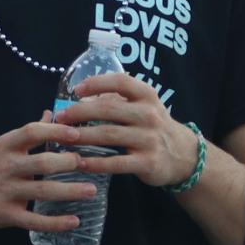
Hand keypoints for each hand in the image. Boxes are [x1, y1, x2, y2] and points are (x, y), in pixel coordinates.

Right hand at [0, 120, 101, 233]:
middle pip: (41, 162)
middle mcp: (4, 167)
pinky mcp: (3, 215)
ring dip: (70, 191)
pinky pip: (33, 220)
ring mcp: (4, 192)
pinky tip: (74, 221)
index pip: (31, 132)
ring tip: (91, 190)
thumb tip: (50, 114)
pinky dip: (55, 222)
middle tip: (89, 163)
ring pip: (42, 191)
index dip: (55, 131)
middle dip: (68, 162)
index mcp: (2, 146)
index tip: (77, 132)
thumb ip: (25, 134)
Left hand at [48, 72, 200, 188]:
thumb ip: (116, 100)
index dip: (96, 83)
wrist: (183, 156)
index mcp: (146, 95)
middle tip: (60, 118)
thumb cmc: (151, 126)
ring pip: (108, 135)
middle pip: (108, 109)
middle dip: (79, 112)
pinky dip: (95, 163)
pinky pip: (116, 162)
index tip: (75, 90)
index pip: (120, 81)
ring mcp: (149, 139)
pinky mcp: (148, 162)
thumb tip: (78, 99)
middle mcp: (149, 114)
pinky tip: (80, 163)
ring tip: (62, 138)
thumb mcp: (141, 106)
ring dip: (82, 136)